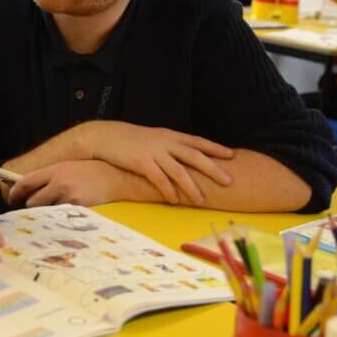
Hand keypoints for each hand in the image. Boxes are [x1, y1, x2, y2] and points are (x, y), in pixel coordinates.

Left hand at [7, 159, 145, 207]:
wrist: (118, 178)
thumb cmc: (94, 173)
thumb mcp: (71, 168)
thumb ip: (52, 177)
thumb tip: (32, 190)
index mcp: (57, 170)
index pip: (27, 181)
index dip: (15, 192)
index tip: (11, 198)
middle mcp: (60, 183)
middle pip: (33, 201)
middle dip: (31, 207)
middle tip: (34, 208)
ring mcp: (69, 198)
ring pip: (47, 212)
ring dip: (48, 213)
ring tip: (61, 207)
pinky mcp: (78, 209)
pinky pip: (61, 218)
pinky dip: (62, 218)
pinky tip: (72, 211)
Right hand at [83, 121, 233, 204]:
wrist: (105, 136)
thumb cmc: (130, 140)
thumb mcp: (154, 138)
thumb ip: (170, 146)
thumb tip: (186, 157)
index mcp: (170, 135)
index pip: (197, 141)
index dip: (215, 148)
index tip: (231, 154)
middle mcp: (165, 142)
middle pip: (194, 156)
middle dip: (212, 168)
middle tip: (228, 180)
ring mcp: (154, 152)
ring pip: (178, 171)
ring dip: (191, 187)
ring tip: (202, 201)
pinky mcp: (141, 163)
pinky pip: (158, 179)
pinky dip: (168, 190)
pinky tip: (175, 201)